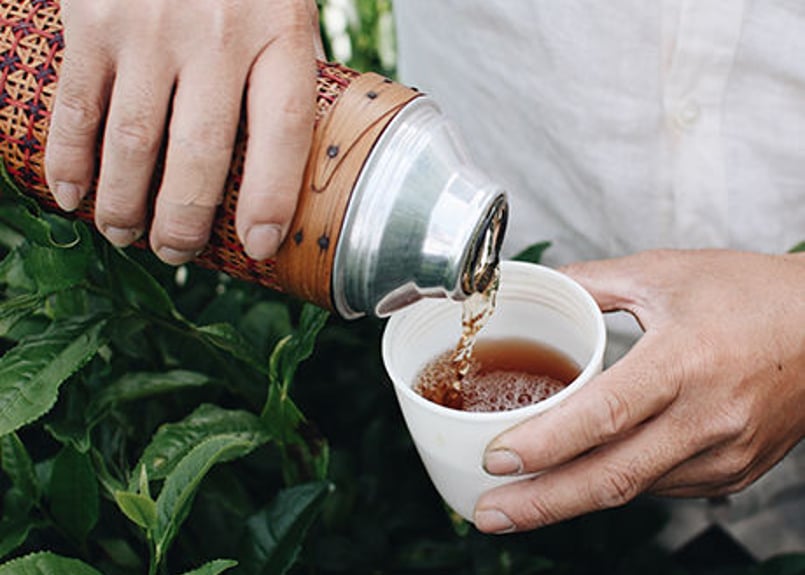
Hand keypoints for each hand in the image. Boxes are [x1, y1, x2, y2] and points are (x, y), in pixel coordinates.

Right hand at [45, 0, 323, 263]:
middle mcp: (216, 32)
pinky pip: (76, 107)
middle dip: (183, 220)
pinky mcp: (90, 18)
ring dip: (123, 204)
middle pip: (200, 152)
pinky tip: (71, 197)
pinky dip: (69, 162)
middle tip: (175, 254)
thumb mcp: (282, 4)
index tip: (261, 245)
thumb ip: (285, 68)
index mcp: (277, 29)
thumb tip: (295, 153)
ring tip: (125, 235)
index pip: (282, 130)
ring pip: (131, 141)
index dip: (273, 197)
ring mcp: (148, 26)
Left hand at [473, 249, 804, 533]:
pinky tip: (581, 478)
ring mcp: (724, 454)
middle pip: (613, 477)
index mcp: (684, 362)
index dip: (545, 444)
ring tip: (519, 501)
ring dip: (572, 498)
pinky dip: (615, 484)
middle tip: (489, 515)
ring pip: (633, 488)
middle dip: (542, 503)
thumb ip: (593, 281)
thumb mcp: (665, 272)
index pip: (603, 416)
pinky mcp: (733, 472)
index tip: (495, 458)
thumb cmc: (751, 295)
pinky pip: (660, 485)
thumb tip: (542, 285)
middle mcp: (707, 418)